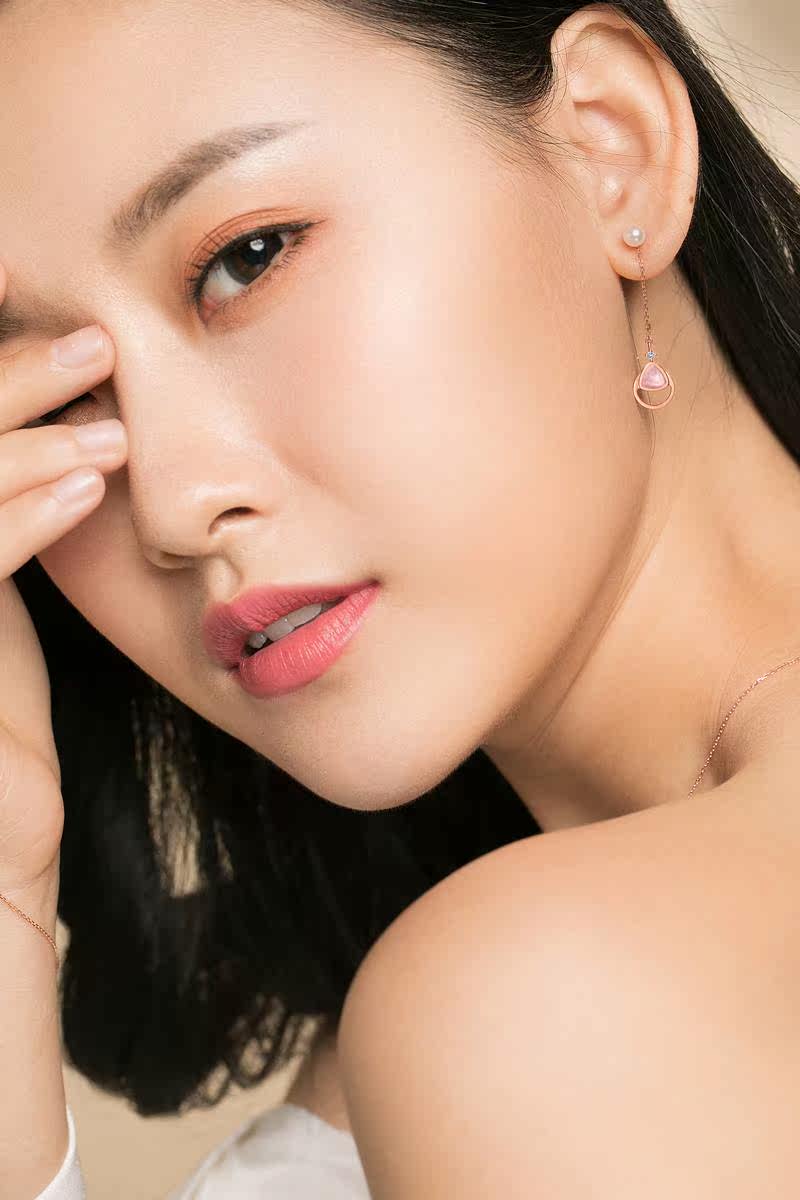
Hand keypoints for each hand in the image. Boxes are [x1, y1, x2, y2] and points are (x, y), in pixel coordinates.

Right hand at [0, 259, 126, 895]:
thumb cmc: (4, 758)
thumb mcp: (0, 637)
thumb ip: (6, 543)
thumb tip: (61, 457)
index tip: (62, 348)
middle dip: (0, 382)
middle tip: (84, 343)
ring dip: (16, 431)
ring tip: (97, 397)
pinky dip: (16, 514)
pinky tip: (81, 483)